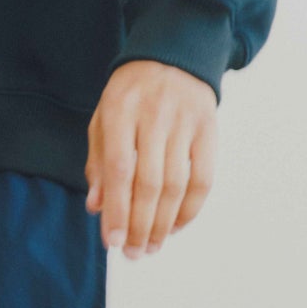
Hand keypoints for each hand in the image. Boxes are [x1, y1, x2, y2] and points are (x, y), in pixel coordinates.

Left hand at [85, 60, 217, 258]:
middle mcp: (155, 116)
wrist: (173, 54)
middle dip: (140, 225)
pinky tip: (176, 226)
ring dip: (163, 223)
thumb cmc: (130, 96)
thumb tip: (96, 207)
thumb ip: (98, 164)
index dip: (117, 210)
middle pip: (149, 183)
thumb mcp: (103, 121)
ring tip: (151, 246)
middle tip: (133, 253)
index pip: (119, 170)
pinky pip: (203, 177)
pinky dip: (190, 208)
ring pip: (176, 185)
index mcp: (122, 112)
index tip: (113, 242)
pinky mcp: (209, 128)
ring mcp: (185, 122)